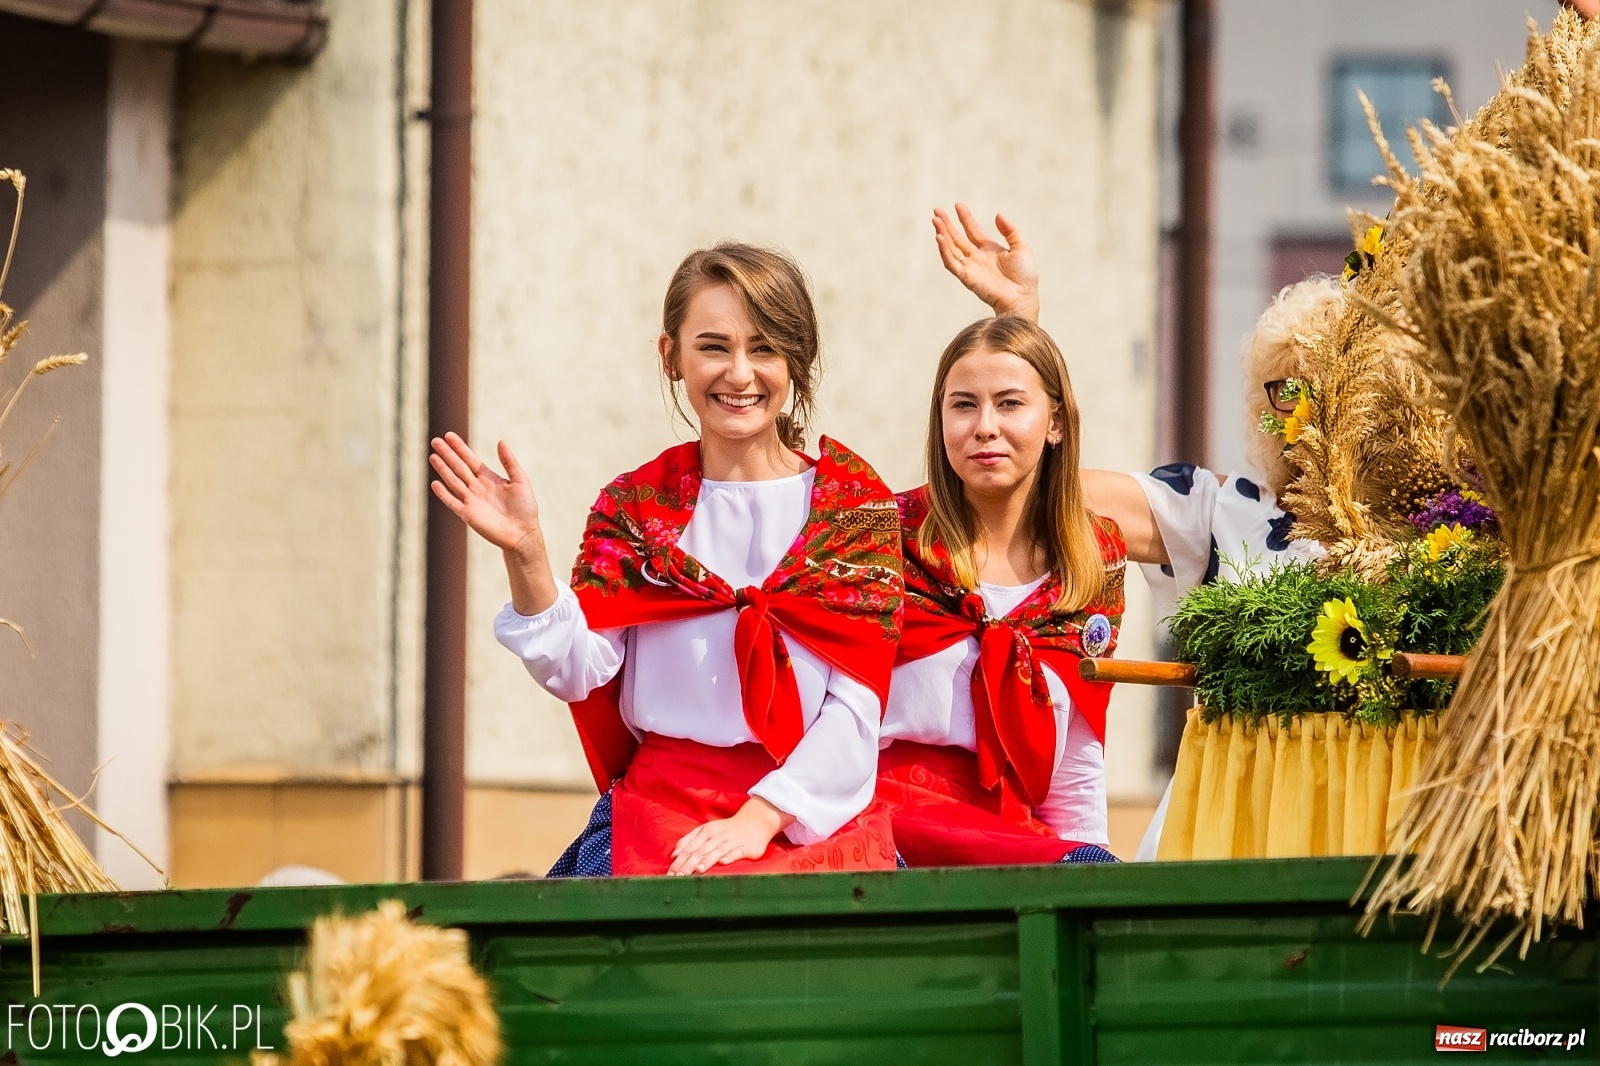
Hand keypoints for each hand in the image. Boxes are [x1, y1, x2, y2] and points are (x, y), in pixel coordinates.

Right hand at [429, 432, 540, 551]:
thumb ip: (509, 462)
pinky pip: (452, 502)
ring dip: (443, 469)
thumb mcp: (520, 480)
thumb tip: (501, 441)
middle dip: (447, 454)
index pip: (470, 459)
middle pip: (459, 467)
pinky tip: (435, 483)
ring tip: (432, 456)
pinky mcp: (468, 514)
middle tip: (435, 440)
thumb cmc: (525, 508)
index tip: (449, 435)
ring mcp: (471, 500)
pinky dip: (443, 493)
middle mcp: (477, 487)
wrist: (523, 533)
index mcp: (489, 478)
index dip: (460, 448)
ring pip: (453, 481)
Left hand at [667, 797, 792, 874]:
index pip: (689, 848)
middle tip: (678, 878)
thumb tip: (674, 854)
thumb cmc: (726, 829)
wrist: (754, 822)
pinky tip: (724, 862)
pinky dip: (730, 856)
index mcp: (706, 832)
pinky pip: (737, 852)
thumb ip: (689, 840)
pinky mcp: (745, 847)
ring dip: (707, 861)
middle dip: (688, 865)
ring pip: (717, 851)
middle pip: (700, 851)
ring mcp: (732, 841)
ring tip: (697, 870)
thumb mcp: (706, 830)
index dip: (679, 861)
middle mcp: (718, 836)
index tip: (670, 874)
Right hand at [932, 203, 1039, 320]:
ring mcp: (971, 267)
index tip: (957, 205)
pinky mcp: (966, 277)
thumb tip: (997, 215)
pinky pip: (952, 263)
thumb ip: (1010, 230)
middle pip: (958, 238)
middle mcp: (977, 257)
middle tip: (937, 211)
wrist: (1022, 297)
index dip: (965, 218)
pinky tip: (940, 238)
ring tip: (936, 221)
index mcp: (989, 249)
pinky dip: (944, 251)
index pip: (972, 230)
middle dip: (947, 224)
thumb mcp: (1021, 247)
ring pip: (952, 248)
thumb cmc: (1025, 275)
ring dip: (943, 234)